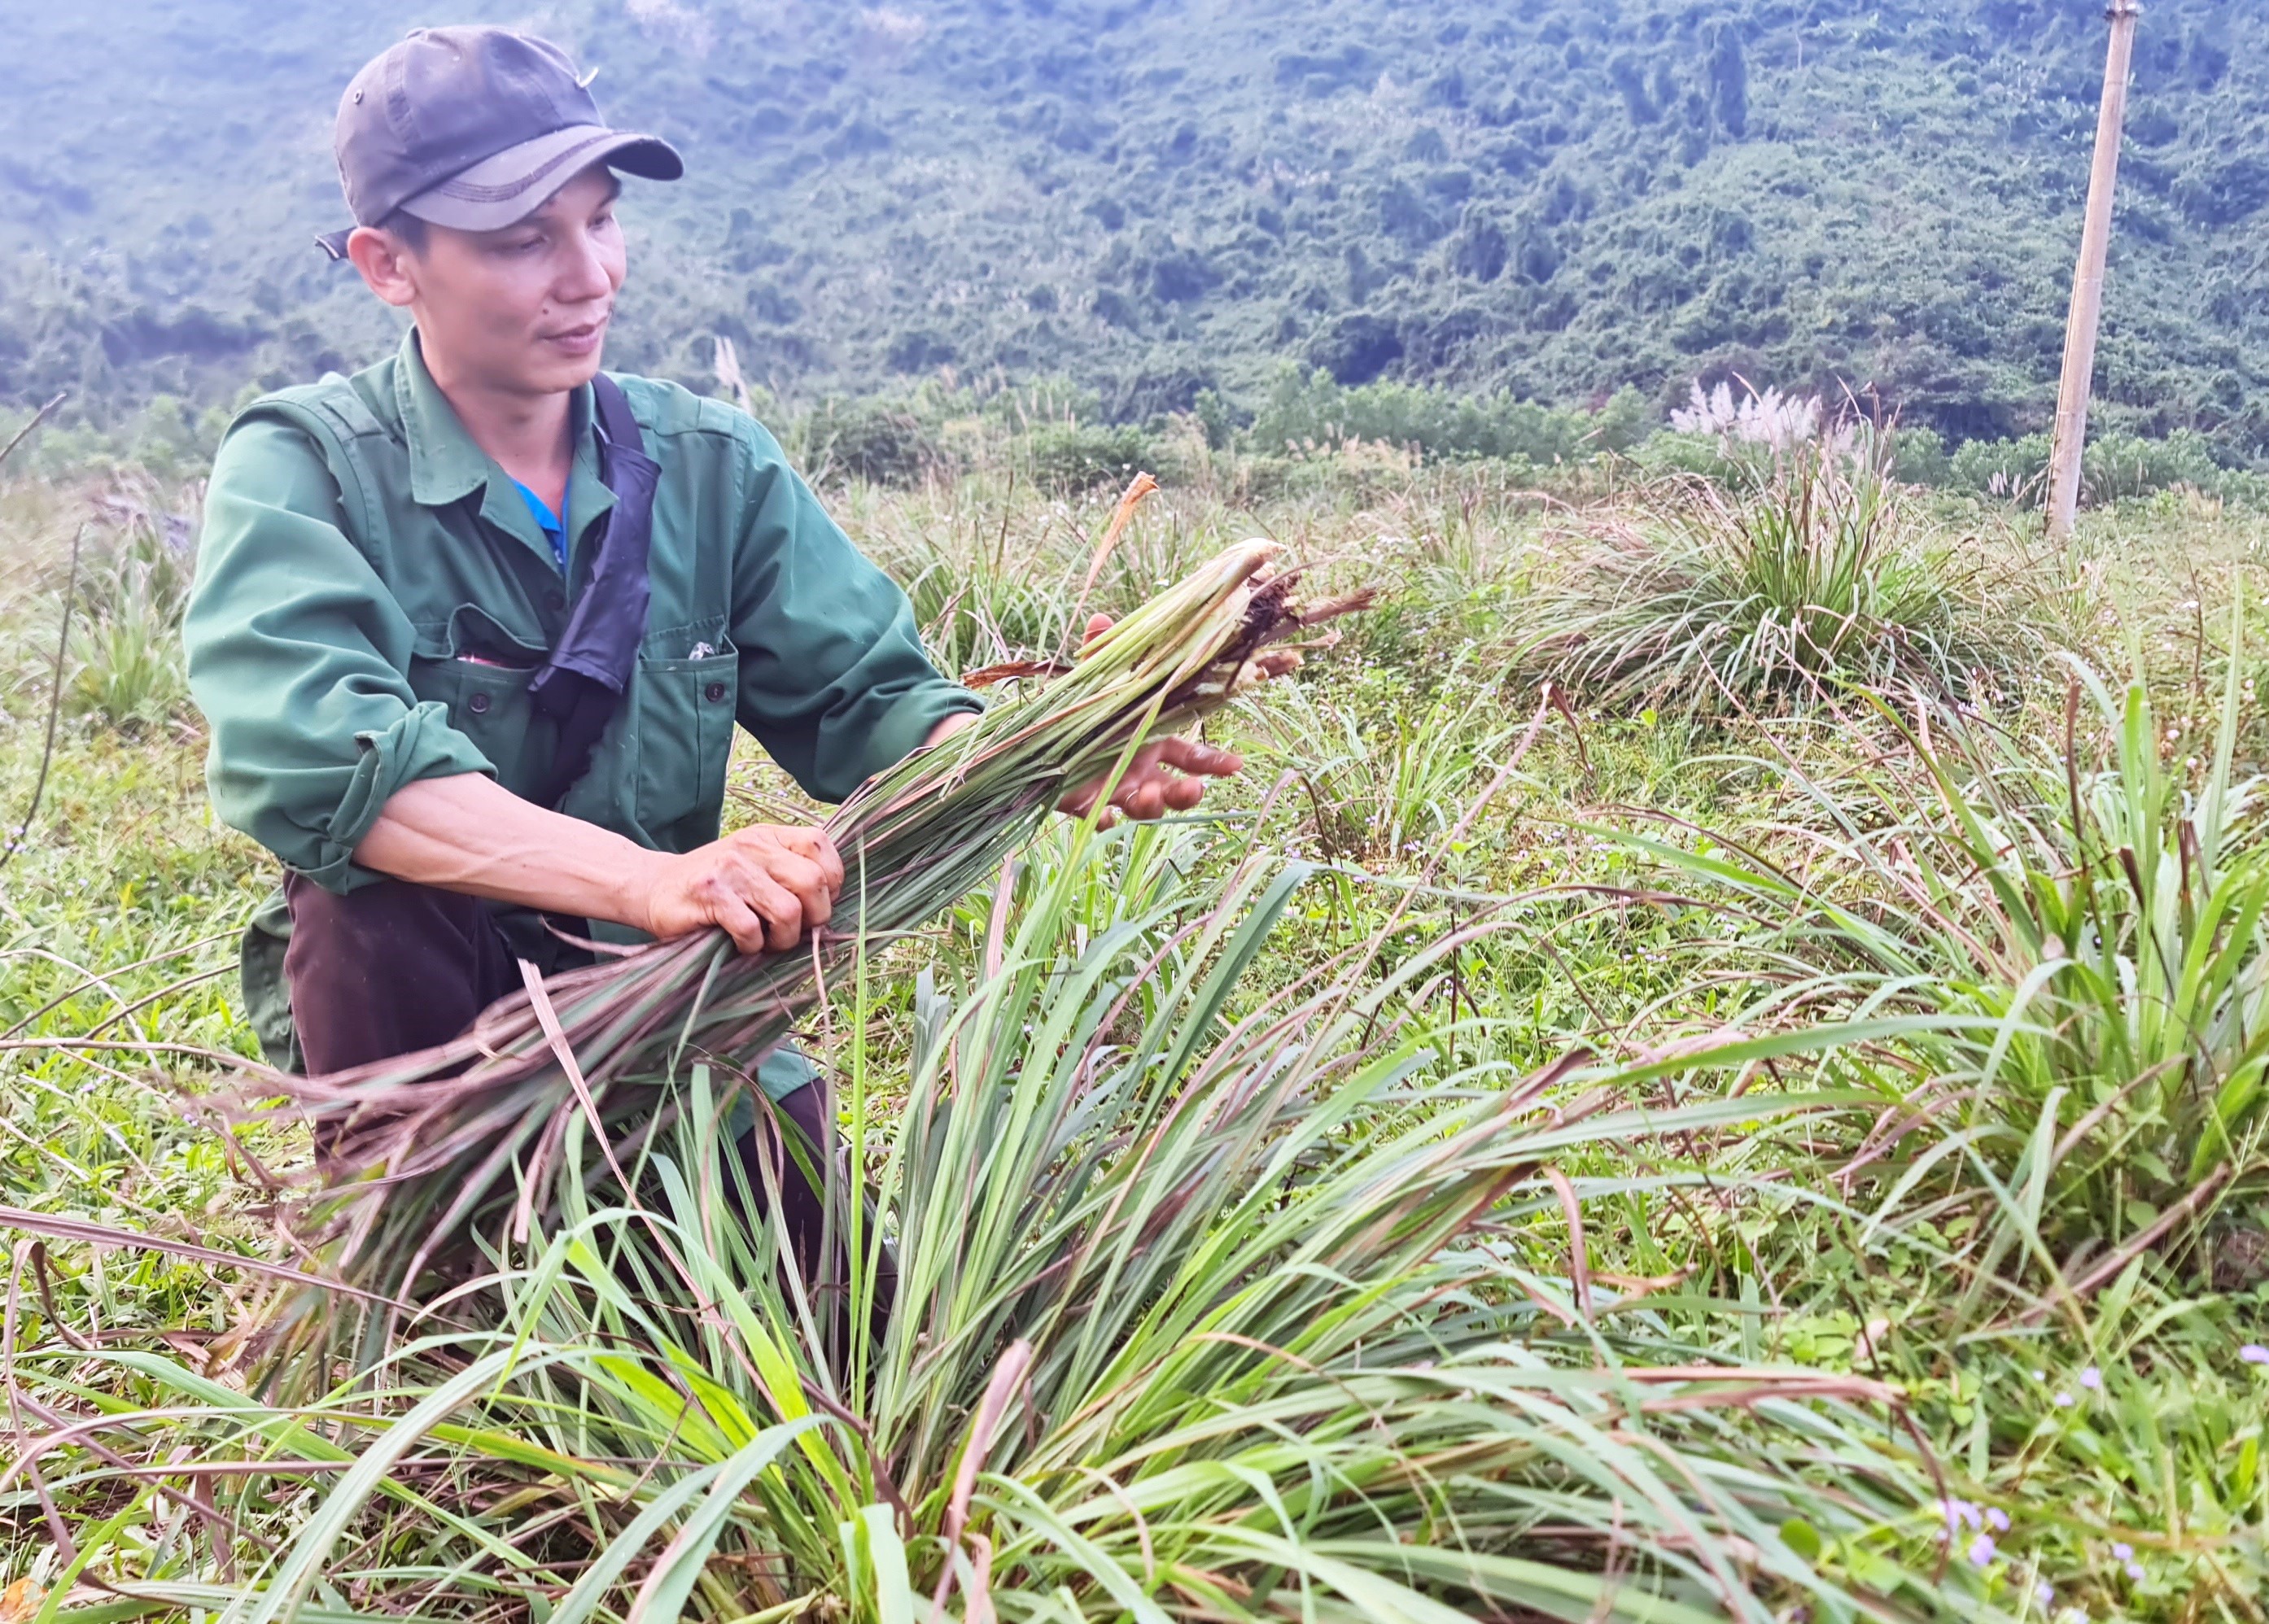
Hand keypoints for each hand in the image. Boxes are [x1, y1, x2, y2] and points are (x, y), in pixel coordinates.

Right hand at [637, 825, 845, 953]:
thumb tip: (832, 906)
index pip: (820, 846)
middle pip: (814, 882)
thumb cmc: (715, 887)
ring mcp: (731, 868)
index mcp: (769, 836)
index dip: (831, 882)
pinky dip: (752, 946)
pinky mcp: (710, 894)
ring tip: (766, 942)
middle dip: (813, 918)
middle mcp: (752, 845)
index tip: (815, 905)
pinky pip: (751, 929)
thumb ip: (789, 873)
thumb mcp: (755, 866)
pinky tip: (740, 944)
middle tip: (793, 932)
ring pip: (788, 910)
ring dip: (783, 939)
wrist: (654, 888)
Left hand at [1057, 614, 1287, 827]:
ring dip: (1151, 803)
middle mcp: (1139, 769)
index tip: (1236, 767)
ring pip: (1142, 804)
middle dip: (1186, 792)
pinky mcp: (1084, 803)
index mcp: (1151, 740)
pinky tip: (1106, 814)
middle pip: (1173, 788)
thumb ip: (1104, 653)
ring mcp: (1115, 788)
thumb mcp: (1095, 678)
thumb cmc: (1081, 707)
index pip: (1190, 756)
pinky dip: (1102, 817)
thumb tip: (1102, 619)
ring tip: (1149, 795)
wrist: (1039, 734)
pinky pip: (1096, 816)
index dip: (1213, 763)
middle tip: (1193, 789)